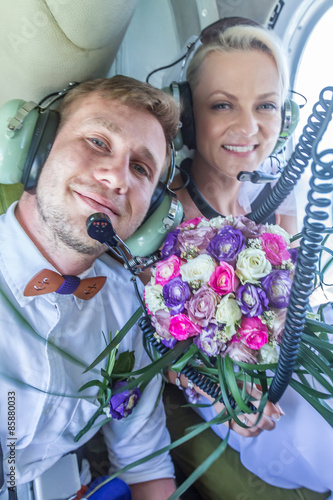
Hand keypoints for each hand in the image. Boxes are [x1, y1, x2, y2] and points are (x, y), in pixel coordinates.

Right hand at [168, 370, 283, 437]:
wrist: (212, 387)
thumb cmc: (233, 384)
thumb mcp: (249, 385)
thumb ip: (264, 395)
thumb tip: (280, 411)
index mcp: (242, 389)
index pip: (260, 401)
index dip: (271, 409)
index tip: (279, 415)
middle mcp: (236, 401)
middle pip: (256, 417)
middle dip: (267, 423)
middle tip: (273, 423)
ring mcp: (230, 412)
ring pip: (250, 427)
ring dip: (260, 428)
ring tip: (265, 426)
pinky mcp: (226, 421)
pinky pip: (242, 432)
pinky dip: (252, 433)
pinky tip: (256, 430)